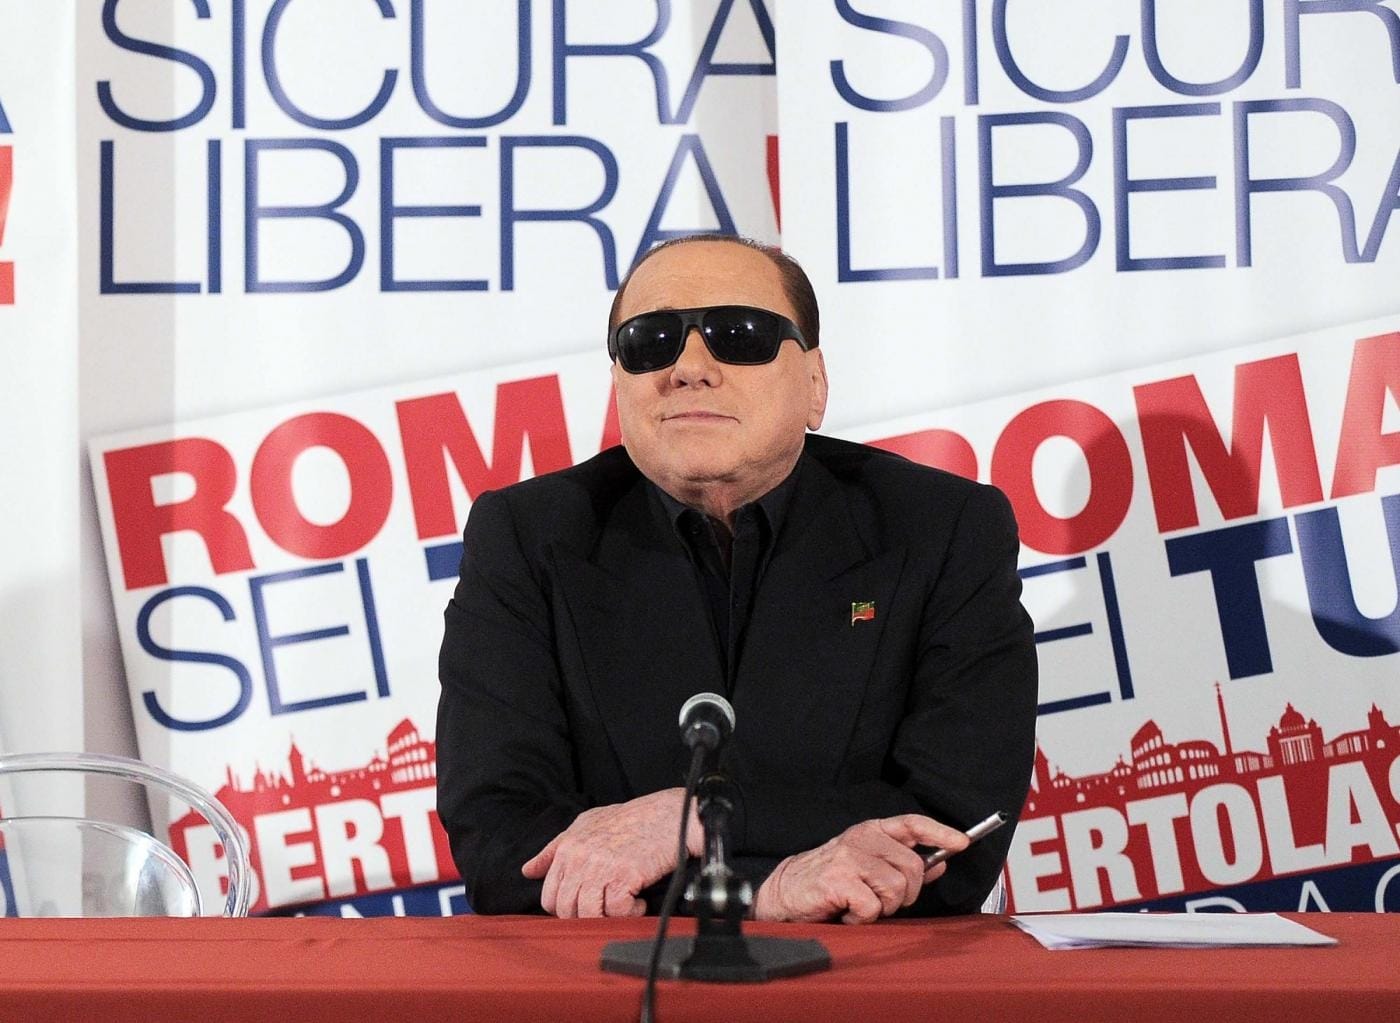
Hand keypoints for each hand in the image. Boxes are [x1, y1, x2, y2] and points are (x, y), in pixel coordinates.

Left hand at [520, 789, 703, 917]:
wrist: (669, 816)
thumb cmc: (631, 819)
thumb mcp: (587, 824)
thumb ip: (555, 848)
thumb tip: (528, 870)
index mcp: (567, 847)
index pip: (550, 896)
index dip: (567, 908)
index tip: (588, 904)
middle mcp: (580, 858)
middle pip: (566, 910)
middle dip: (586, 915)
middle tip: (608, 906)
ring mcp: (600, 867)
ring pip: (588, 914)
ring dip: (608, 916)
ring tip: (624, 904)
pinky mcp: (623, 876)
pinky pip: (616, 911)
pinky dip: (630, 912)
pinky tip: (639, 901)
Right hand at [752, 814, 967, 923]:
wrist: (784, 895)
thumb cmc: (828, 881)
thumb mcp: (867, 866)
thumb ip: (902, 864)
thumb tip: (939, 864)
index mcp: (870, 831)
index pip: (912, 824)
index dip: (940, 832)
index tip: (962, 844)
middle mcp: (861, 839)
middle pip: (913, 867)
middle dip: (905, 893)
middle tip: (880, 900)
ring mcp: (849, 857)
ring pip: (897, 888)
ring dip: (882, 908)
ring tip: (860, 905)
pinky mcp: (839, 880)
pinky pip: (873, 908)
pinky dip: (863, 920)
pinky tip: (847, 914)